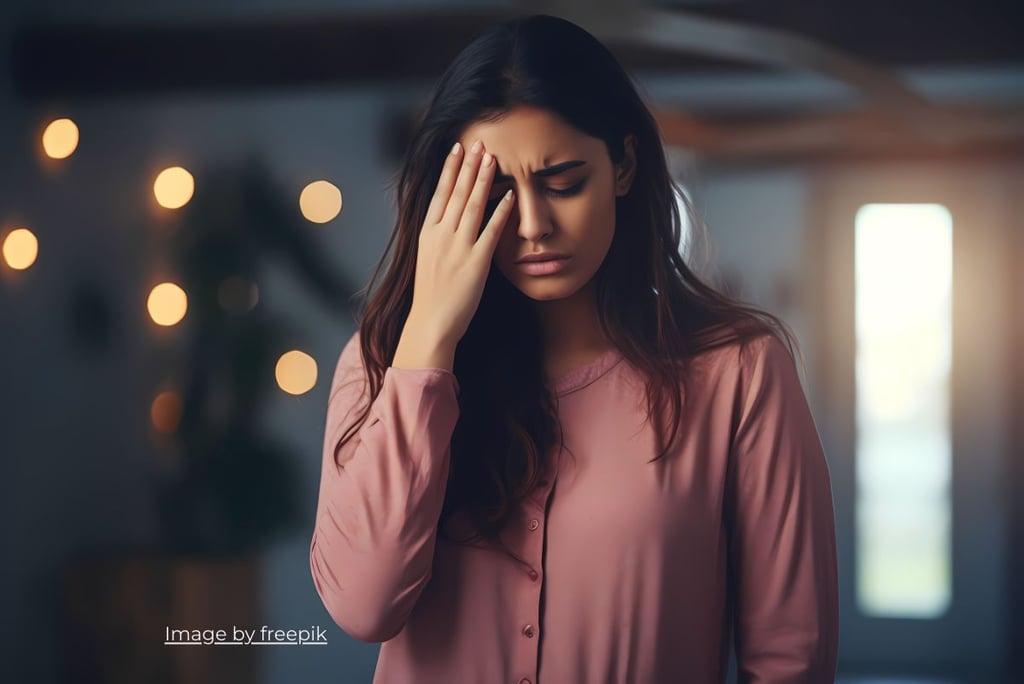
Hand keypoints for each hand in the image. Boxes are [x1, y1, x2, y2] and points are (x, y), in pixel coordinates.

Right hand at [403, 139, 515, 351]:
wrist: (431, 323)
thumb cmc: (431, 295)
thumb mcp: (427, 258)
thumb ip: (437, 236)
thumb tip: (446, 218)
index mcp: (427, 233)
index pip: (440, 193)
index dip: (450, 169)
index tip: (457, 148)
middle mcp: (441, 236)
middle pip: (457, 193)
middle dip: (469, 165)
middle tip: (479, 141)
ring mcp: (458, 248)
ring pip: (473, 206)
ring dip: (483, 180)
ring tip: (493, 158)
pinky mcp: (475, 262)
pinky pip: (491, 231)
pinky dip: (501, 211)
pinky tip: (511, 195)